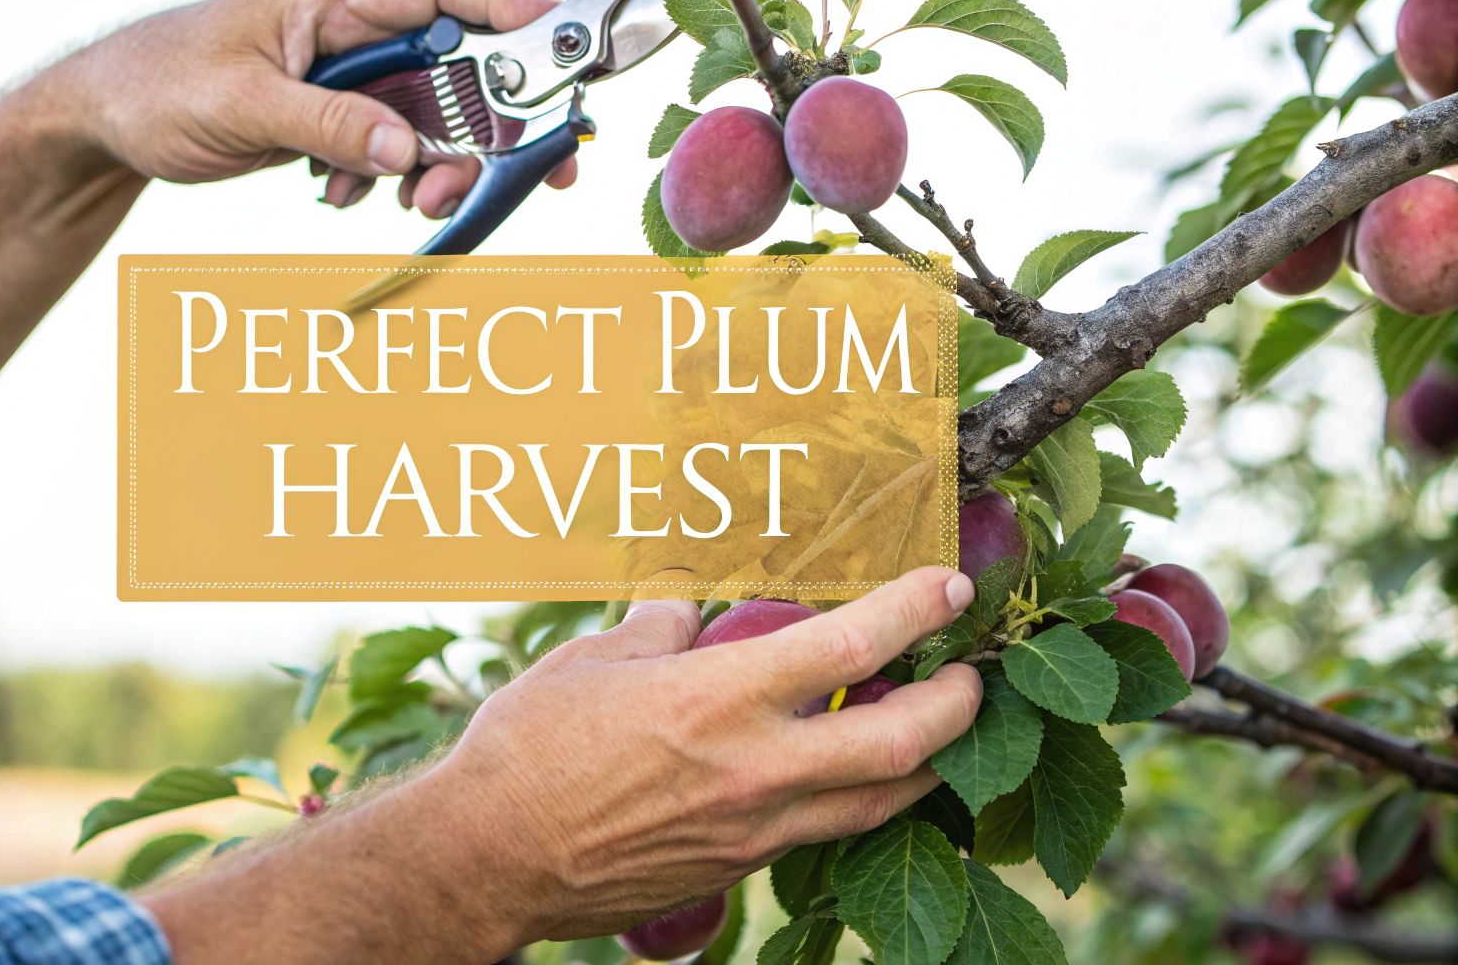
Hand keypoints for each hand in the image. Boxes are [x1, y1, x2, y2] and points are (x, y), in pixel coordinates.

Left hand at [58, 0, 578, 217]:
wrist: (109, 116)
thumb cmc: (160, 85)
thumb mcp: (243, 108)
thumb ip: (329, 127)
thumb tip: (407, 155)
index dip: (509, 3)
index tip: (560, 35)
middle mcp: (353, 29)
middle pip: (460, 64)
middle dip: (499, 121)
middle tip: (540, 170)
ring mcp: (350, 74)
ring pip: (434, 117)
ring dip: (443, 166)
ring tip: (420, 207)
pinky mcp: (339, 115)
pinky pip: (396, 148)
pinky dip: (392, 180)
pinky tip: (350, 199)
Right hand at [140, 567, 980, 962]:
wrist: (486, 859)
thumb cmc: (525, 750)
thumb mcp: (590, 662)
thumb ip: (656, 630)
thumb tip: (685, 605)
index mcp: (718, 700)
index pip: (851, 649)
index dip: (914, 610)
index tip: (947, 586)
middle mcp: (754, 769)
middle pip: (903, 743)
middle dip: (959, 705)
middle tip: (971, 675)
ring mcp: (752, 830)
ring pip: (878, 802)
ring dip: (923, 763)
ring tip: (931, 729)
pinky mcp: (736, 870)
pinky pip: (824, 833)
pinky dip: (858, 800)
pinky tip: (845, 773)